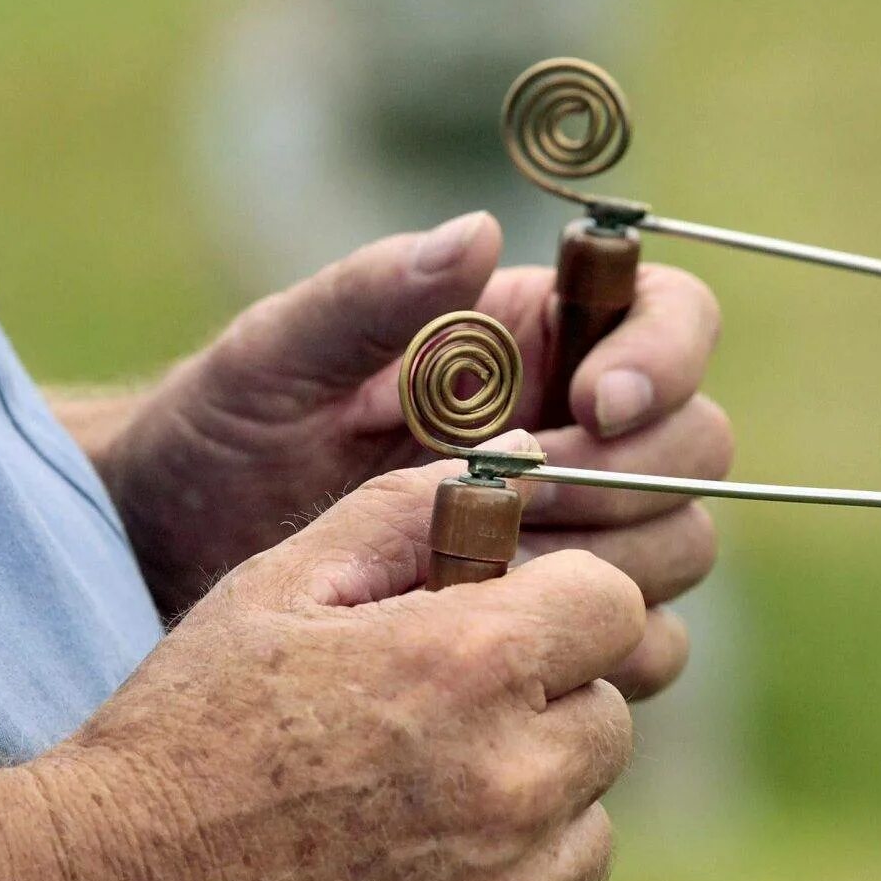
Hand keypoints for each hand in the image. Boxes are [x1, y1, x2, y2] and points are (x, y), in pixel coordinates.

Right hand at [39, 462, 644, 880]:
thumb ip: (411, 515)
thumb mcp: (276, 591)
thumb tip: (527, 462)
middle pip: (607, 723)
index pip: (614, 608)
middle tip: (429, 738)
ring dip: (525, 825)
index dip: (558, 613)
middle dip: (539, 716)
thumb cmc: (181, 739)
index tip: (503, 636)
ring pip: (585, 838)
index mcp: (473, 667)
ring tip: (400, 832)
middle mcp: (515, 789)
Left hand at [100, 213, 730, 700]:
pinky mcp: (563, 624)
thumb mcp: (276, 359)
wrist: (181, 563)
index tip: (594, 403)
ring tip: (496, 577)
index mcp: (534, 340)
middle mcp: (580, 433)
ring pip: (684, 543)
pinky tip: (513, 648)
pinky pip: (650, 641)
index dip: (664, 356)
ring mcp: (581, 536)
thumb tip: (478, 232)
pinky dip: (611, 648)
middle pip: (699, 444)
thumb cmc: (223, 437)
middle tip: (527, 507)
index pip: (670, 318)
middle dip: (633, 477)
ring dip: (617, 565)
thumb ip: (371, 296)